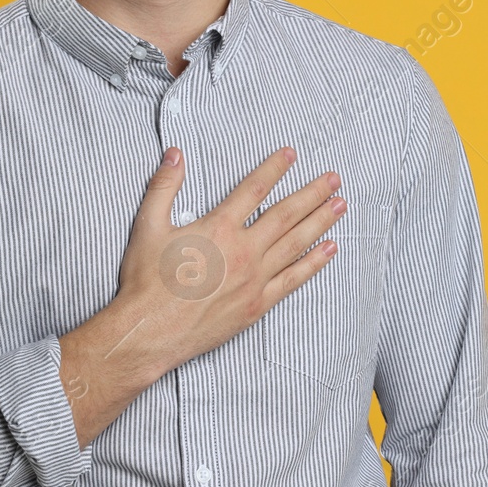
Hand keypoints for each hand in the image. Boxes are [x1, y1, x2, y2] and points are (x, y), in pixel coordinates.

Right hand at [58, 145, 345, 447]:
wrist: (149, 333)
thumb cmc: (147, 282)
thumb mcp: (148, 227)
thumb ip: (164, 187)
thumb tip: (175, 154)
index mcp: (219, 228)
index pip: (254, 190)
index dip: (274, 169)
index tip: (291, 154)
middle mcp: (243, 251)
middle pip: (287, 215)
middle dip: (313, 193)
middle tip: (334, 178)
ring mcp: (255, 279)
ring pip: (296, 243)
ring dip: (321, 222)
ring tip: (340, 205)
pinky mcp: (258, 305)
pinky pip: (293, 279)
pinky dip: (314, 263)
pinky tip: (330, 250)